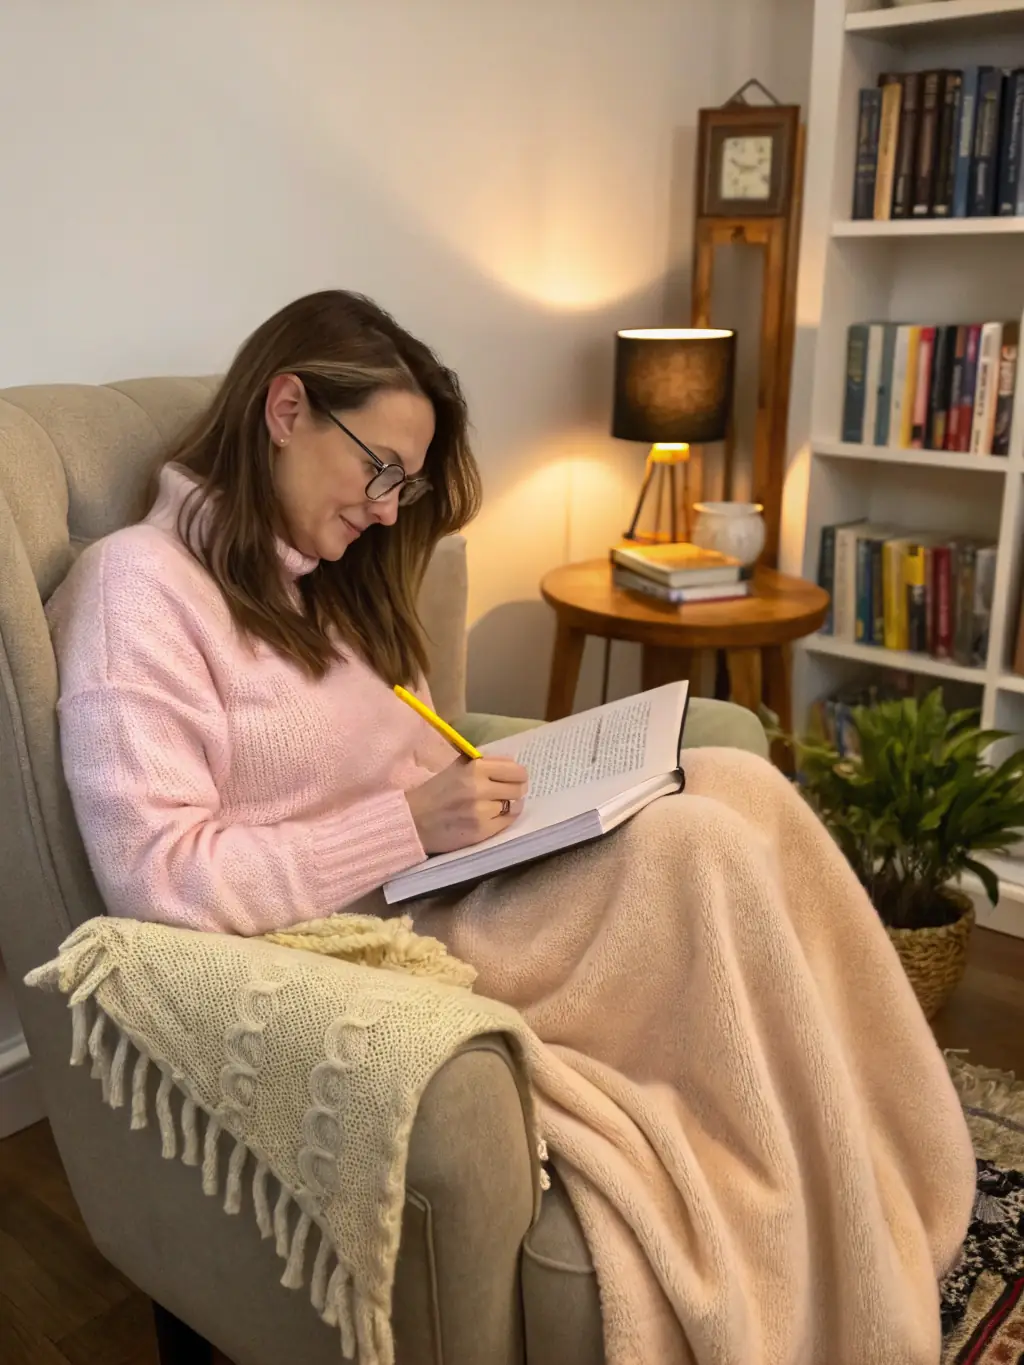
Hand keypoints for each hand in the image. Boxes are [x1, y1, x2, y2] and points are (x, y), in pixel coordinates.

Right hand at [406, 757, 528, 853]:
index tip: (516, 777)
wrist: (414, 820)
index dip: (518, 774)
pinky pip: (506, 822)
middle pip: (518, 788)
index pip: (514, 769)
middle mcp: (480, 789)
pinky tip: (495, 816)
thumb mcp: (456, 768)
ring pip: (514, 805)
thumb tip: (511, 764)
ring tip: (500, 804)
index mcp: (474, 768)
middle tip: (510, 791)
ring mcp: (481, 812)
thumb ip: (483, 763)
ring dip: (510, 804)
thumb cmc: (435, 791)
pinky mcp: (481, 831)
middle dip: (516, 789)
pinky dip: (504, 818)